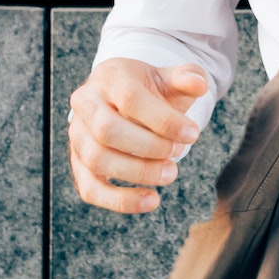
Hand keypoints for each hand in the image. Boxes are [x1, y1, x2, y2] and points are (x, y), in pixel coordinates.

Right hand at [67, 58, 208, 213]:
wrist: (124, 100)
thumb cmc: (150, 91)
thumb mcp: (168, 78)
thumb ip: (186, 77)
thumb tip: (200, 84)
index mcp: (109, 77)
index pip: (130, 98)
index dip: (163, 119)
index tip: (192, 134)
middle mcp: (85, 105)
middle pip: (106, 129)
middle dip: (149, 146)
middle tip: (179, 152)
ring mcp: (78, 136)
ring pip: (96, 159)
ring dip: (137, 172)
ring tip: (170, 173)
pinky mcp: (79, 165)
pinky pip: (90, 188)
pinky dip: (120, 200)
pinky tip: (151, 201)